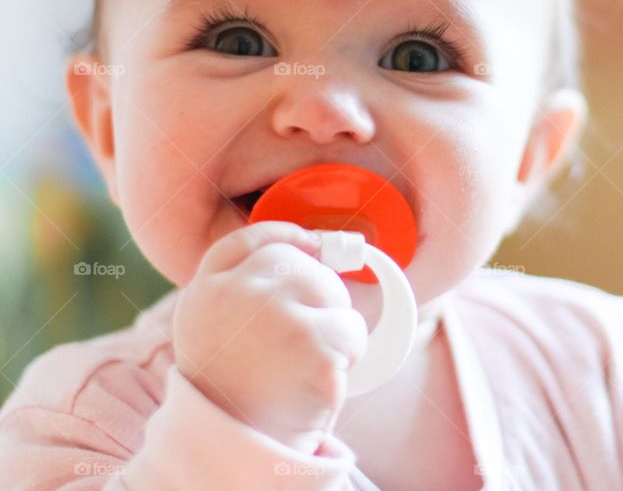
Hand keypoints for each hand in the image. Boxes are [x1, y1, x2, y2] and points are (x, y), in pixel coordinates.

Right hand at [172, 221, 367, 453]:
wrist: (238, 454)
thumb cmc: (238, 399)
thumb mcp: (217, 338)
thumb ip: (243, 295)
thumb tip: (308, 253)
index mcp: (204, 296)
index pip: (244, 242)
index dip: (282, 235)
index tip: (309, 241)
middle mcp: (235, 296)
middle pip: (298, 263)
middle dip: (317, 293)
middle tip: (305, 340)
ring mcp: (276, 316)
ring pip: (331, 291)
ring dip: (333, 325)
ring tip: (306, 364)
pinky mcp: (313, 344)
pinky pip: (351, 329)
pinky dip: (349, 354)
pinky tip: (321, 380)